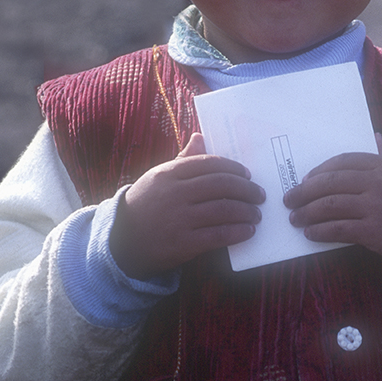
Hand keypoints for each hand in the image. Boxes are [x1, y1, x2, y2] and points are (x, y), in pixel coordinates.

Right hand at [109, 133, 264, 278]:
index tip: (247, 175)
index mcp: (169, 174)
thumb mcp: (159, 179)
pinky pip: (218, 235)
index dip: (233, 169)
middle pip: (221, 185)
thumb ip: (183, 159)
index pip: (209, 164)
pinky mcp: (183, 243)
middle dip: (246, 189)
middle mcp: (174, 194)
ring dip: (246, 211)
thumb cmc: (146, 205)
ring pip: (223, 209)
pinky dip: (237, 232)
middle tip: (259, 195)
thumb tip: (200, 137)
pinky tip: (247, 231)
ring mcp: (178, 219)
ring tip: (256, 214)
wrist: (122, 241)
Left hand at [283, 136, 381, 281]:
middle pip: (330, 182)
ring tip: (295, 219)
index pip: (341, 162)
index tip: (305, 181)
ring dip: (306, 212)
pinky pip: (337, 228)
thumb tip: (375, 135)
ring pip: (329, 205)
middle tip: (289, 200)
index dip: (318, 172)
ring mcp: (376, 206)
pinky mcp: (374, 231)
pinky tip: (311, 234)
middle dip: (304, 192)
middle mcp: (379, 181)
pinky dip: (319, 231)